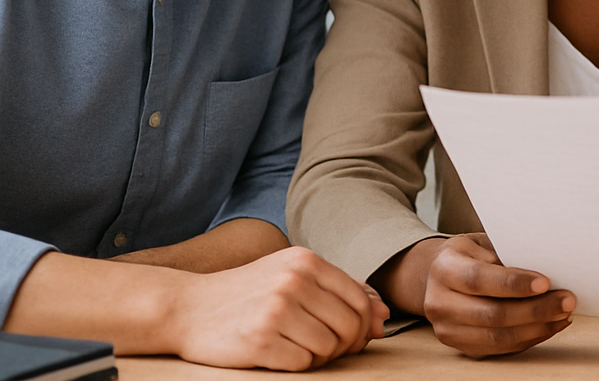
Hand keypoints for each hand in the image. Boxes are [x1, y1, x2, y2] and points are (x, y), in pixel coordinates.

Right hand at [166, 246, 388, 369]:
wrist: (186, 307)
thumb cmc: (247, 293)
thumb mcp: (291, 277)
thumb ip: (338, 292)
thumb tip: (383, 317)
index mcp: (306, 261)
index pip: (359, 300)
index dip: (363, 325)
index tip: (351, 336)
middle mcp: (293, 281)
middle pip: (350, 325)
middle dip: (346, 345)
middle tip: (328, 349)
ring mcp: (276, 310)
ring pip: (329, 347)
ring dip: (321, 357)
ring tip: (300, 349)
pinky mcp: (259, 340)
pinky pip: (303, 363)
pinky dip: (299, 365)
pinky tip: (282, 356)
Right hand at [380, 233, 574, 357]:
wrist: (440, 275)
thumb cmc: (471, 254)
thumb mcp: (483, 242)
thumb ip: (508, 253)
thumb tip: (550, 265)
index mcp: (444, 268)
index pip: (479, 279)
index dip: (514, 283)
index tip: (545, 283)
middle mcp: (439, 302)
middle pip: (492, 314)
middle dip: (535, 310)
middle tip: (567, 301)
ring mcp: (447, 329)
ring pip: (497, 337)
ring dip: (537, 328)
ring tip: (563, 314)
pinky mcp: (461, 346)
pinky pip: (499, 348)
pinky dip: (529, 338)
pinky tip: (550, 325)